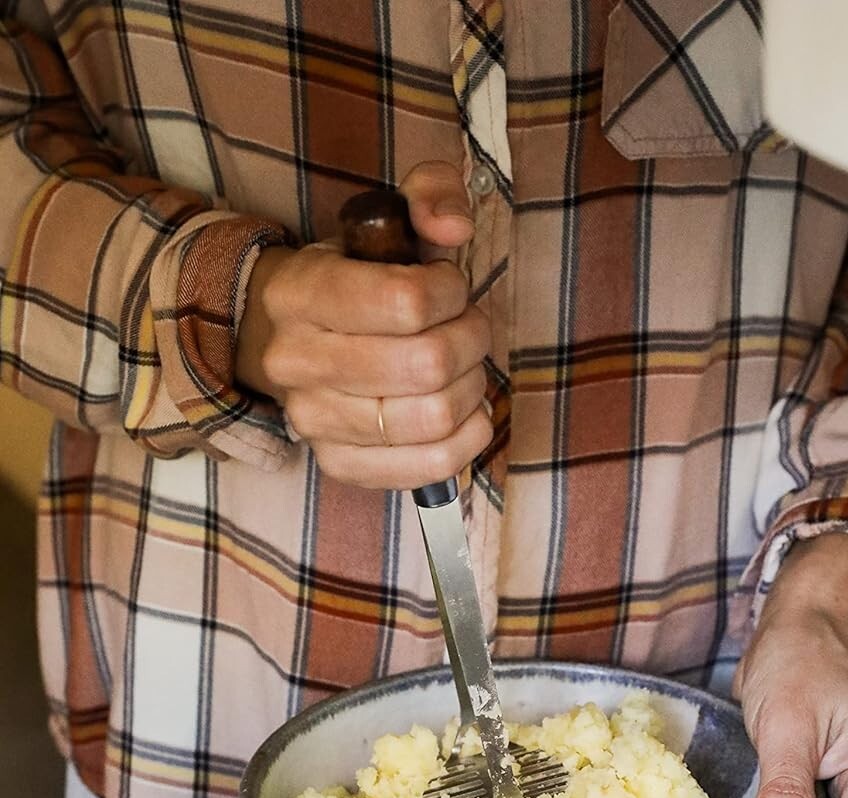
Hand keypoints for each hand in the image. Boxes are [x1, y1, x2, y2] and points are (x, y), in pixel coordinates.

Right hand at [235, 161, 491, 488]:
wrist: (290, 338)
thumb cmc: (353, 277)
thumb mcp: (385, 218)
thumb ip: (429, 194)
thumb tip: (454, 227)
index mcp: (301, 292)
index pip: (406, 303)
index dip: (451, 293)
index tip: (451, 288)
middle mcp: (296, 362)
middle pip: (427, 366)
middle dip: (471, 342)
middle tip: (469, 329)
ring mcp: (315, 422)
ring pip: (433, 418)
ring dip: (473, 389)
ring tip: (467, 369)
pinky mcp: (340, 465)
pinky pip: (428, 468)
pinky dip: (468, 440)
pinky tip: (467, 414)